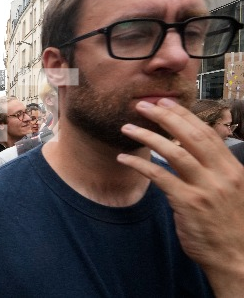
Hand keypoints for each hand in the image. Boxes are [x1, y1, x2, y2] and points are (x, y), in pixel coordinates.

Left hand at [117, 98, 243, 294]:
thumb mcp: (230, 190)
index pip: (206, 133)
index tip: (166, 102)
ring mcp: (205, 189)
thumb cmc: (227, 223)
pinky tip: (124, 158)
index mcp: (233, 168)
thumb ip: (213, 168)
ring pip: (174, 153)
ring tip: (127, 128)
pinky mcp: (188, 203)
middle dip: (165, 117)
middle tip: (143, 105)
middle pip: (191, 137)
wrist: (234, 256)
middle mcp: (222, 175)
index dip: (185, 115)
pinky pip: (159, 176)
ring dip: (147, 137)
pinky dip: (140, 164)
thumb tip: (189, 148)